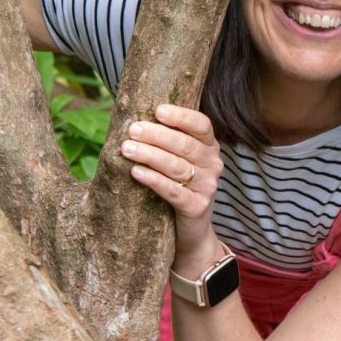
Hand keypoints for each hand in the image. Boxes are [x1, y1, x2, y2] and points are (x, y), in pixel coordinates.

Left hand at [122, 104, 223, 253]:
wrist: (190, 230)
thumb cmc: (177, 187)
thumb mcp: (178, 161)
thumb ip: (166, 142)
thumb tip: (132, 120)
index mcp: (209, 147)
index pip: (202, 125)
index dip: (181, 117)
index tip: (158, 110)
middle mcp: (213, 164)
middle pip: (185, 145)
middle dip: (157, 135)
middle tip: (133, 129)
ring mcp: (207, 187)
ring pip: (177, 167)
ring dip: (150, 155)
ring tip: (127, 149)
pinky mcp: (197, 207)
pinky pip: (173, 191)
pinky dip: (153, 180)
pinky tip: (136, 173)